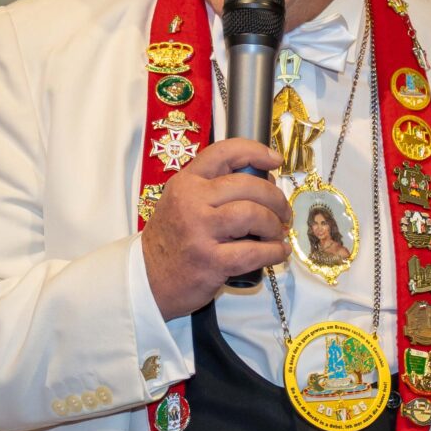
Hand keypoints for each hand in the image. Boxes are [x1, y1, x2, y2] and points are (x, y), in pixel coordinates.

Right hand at [141, 138, 290, 319]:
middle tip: (283, 212)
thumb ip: (213, 189)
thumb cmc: (172, 239)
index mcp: (186, 182)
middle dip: (275, 198)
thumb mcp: (181, 202)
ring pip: (253, 215)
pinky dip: (274, 251)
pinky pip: (254, 252)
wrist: (148, 278)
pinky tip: (278, 252)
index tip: (275, 161)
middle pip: (248, 186)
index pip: (224, 153)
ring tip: (278, 232)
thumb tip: (263, 184)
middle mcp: (191, 201)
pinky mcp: (210, 261)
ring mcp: (200, 231)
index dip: (255, 151)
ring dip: (274, 224)